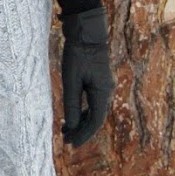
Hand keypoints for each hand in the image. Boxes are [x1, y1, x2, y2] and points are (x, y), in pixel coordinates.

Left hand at [60, 5, 113, 148]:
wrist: (86, 30)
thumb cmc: (78, 53)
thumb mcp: (71, 80)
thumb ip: (71, 104)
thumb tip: (71, 126)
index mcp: (103, 92)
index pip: (95, 121)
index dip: (83, 135)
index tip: (71, 145)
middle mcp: (107, 91)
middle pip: (96, 118)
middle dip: (82, 131)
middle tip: (66, 142)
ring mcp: (105, 85)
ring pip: (95, 111)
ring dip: (82, 122)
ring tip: (66, 131)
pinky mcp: (99, 80)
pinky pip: (93, 102)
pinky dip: (83, 112)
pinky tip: (73, 116)